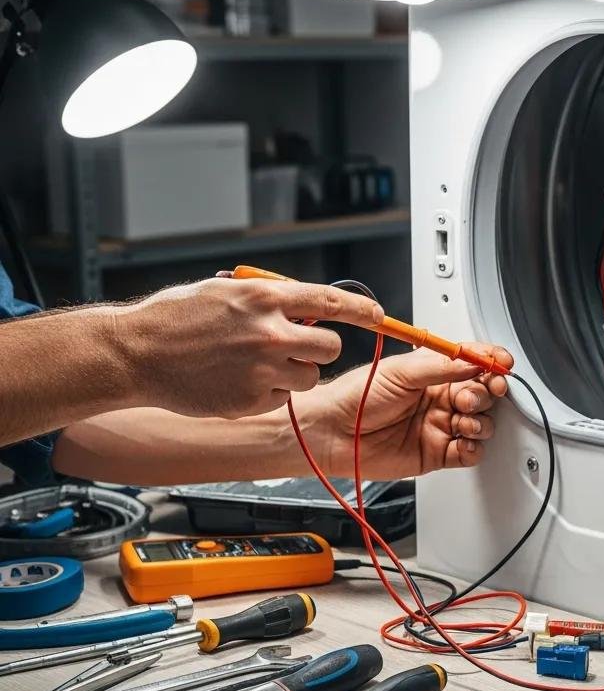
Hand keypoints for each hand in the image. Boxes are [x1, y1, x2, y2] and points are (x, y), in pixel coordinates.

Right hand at [117, 278, 382, 418]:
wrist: (136, 354)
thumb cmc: (176, 318)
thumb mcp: (224, 291)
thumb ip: (269, 299)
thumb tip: (308, 305)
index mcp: (263, 297)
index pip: (332, 300)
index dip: (361, 309)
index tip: (379, 315)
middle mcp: (269, 333)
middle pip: (332, 346)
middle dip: (321, 348)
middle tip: (300, 347)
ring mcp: (262, 369)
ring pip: (311, 376)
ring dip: (297, 373)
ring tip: (260, 366)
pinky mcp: (252, 400)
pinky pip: (284, 399)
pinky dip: (271, 393)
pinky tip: (241, 382)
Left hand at [300, 343, 513, 479]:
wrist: (332, 433)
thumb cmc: (355, 397)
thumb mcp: (401, 371)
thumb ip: (441, 366)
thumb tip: (474, 361)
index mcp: (432, 372)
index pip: (473, 364)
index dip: (491, 362)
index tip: (501, 363)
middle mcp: (439, 398)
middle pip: (483, 394)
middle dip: (487, 392)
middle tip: (475, 394)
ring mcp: (440, 426)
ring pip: (481, 423)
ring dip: (481, 420)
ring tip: (463, 419)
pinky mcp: (437, 454)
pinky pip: (469, 452)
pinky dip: (473, 448)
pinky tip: (463, 441)